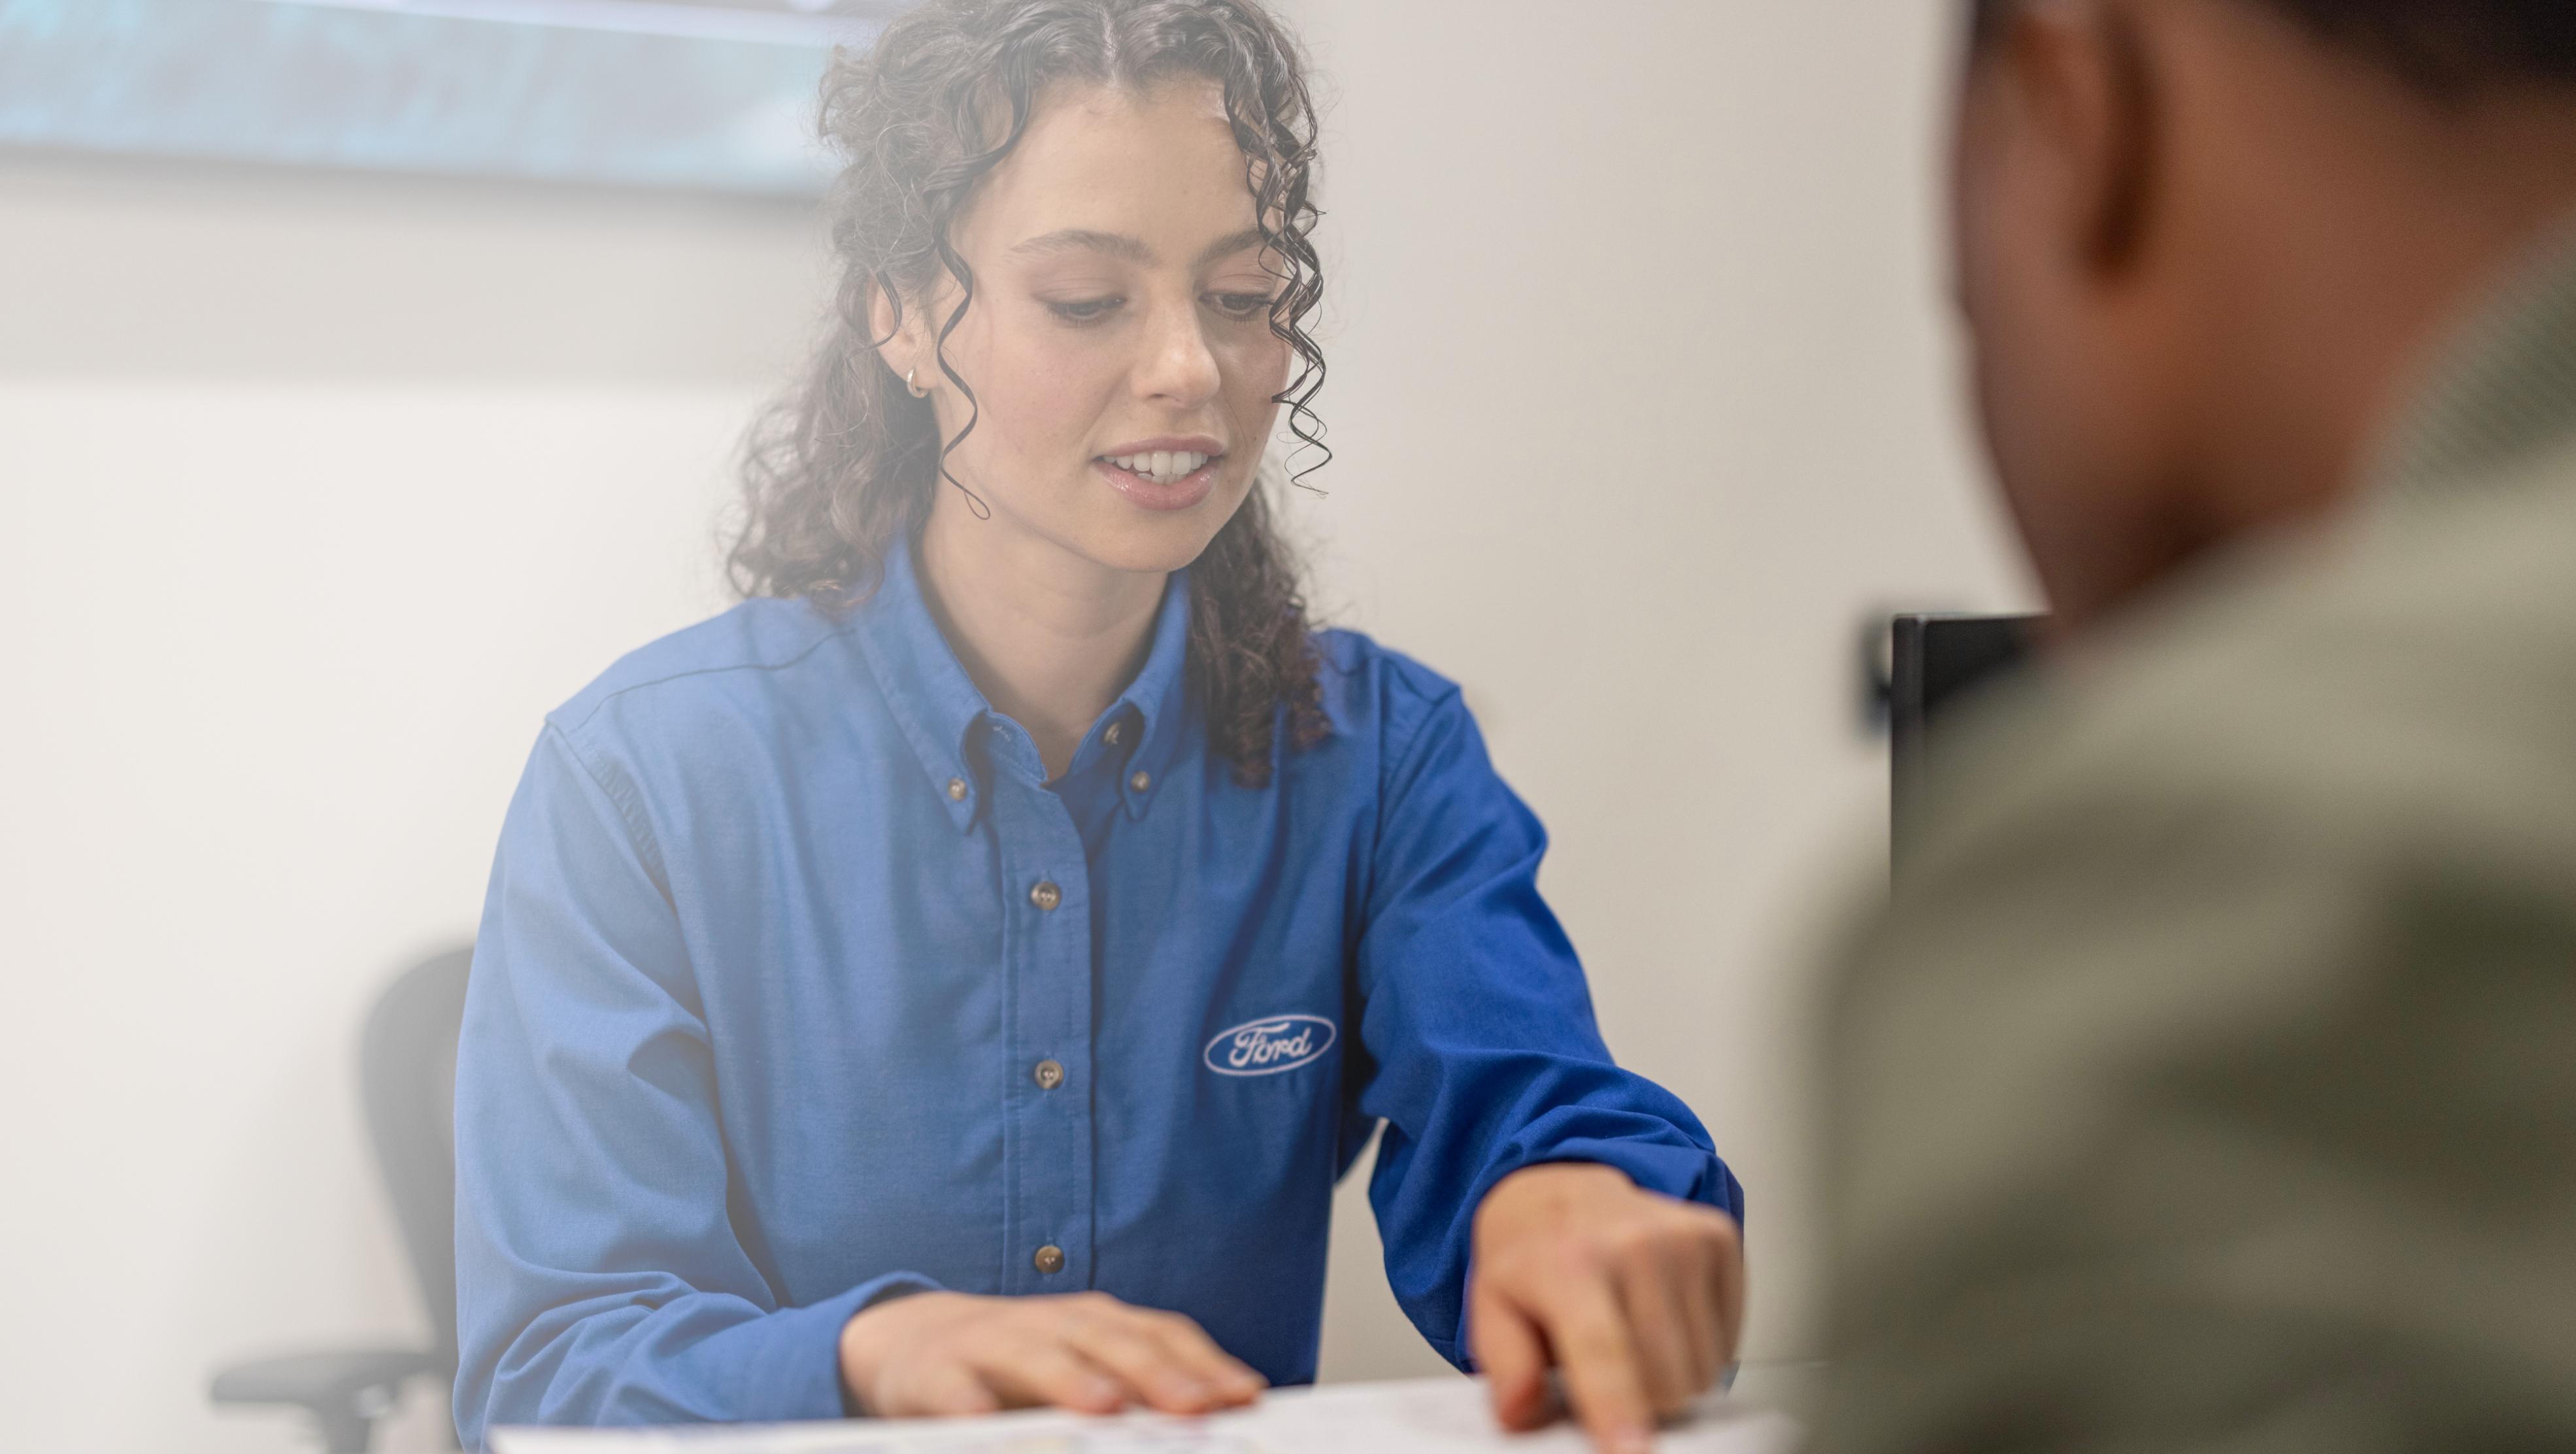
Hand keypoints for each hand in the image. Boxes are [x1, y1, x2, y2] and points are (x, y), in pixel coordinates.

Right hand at [838, 1289, 1266, 1418]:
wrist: (914, 1342)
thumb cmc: (1018, 1363)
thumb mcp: (1084, 1364)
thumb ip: (1142, 1385)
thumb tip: (1221, 1413)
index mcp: (1095, 1323)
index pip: (1160, 1334)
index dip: (1204, 1363)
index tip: (1245, 1396)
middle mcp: (1051, 1325)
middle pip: (1109, 1341)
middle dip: (1156, 1372)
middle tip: (1196, 1406)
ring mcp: (992, 1343)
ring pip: (1036, 1356)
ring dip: (1072, 1379)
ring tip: (1105, 1407)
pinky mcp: (935, 1373)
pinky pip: (953, 1389)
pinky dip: (969, 1402)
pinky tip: (984, 1420)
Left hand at [1468, 1163, 1744, 1453]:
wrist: (1563, 1189)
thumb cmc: (1533, 1255)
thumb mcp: (1492, 1307)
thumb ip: (1506, 1364)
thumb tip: (1521, 1410)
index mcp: (1568, 1263)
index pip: (1604, 1350)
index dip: (1619, 1409)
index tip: (1631, 1452)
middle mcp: (1632, 1242)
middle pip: (1665, 1379)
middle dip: (1641, 1399)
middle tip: (1609, 1367)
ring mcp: (1682, 1237)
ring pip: (1703, 1368)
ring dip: (1672, 1374)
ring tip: (1633, 1336)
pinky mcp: (1717, 1237)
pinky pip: (1728, 1339)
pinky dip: (1699, 1345)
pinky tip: (1662, 1315)